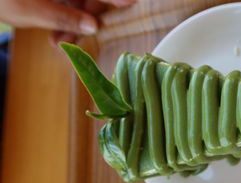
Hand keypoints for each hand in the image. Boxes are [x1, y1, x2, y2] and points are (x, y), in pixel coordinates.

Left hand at [0, 0, 135, 44]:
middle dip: (86, 18)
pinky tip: (56, 37)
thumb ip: (64, 17)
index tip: (130, 3)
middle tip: (76, 38)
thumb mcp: (32, 11)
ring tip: (60, 42)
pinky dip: (65, 21)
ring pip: (80, 4)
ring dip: (74, 25)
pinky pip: (69, 6)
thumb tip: (93, 27)